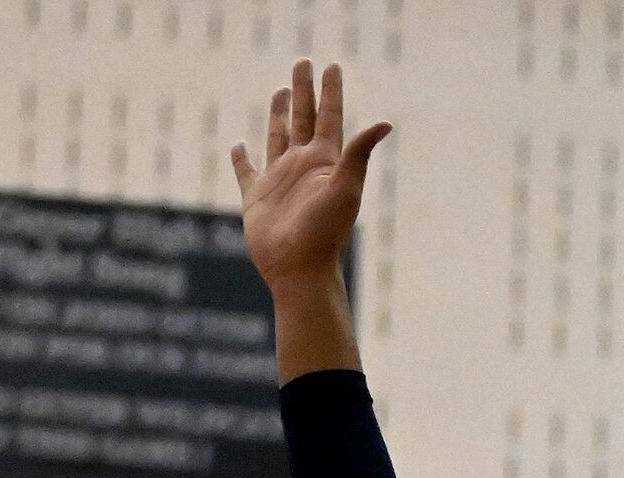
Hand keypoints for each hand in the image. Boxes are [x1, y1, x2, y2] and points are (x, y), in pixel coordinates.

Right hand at [230, 61, 388, 290]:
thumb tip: (386, 122)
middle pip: (303, 118)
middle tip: (303, 62)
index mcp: (324, 162)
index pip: (329, 117)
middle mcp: (303, 167)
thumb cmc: (325, 232)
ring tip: (281, 91)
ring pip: (278, 137)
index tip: (332, 65)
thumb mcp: (345, 188)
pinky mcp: (256, 198)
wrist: (300, 269)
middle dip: (304, 91)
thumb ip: (359, 154)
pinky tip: (238, 145)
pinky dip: (241, 159)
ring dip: (279, 115)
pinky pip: (246, 172)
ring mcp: (279, 181)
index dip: (331, 92)